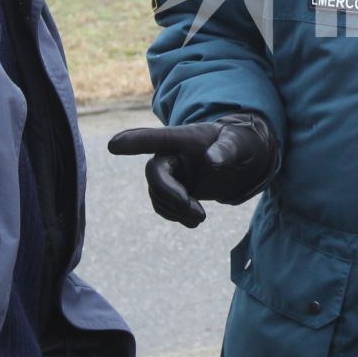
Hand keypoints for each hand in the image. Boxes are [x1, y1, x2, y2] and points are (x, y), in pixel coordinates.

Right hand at [107, 113, 276, 226]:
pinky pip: (162, 206)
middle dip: (172, 197)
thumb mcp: (240, 143)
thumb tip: (212, 161)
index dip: (134, 142)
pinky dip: (175, 216)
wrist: (244, 159)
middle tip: (199, 215)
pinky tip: (194, 220)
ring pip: (157, 195)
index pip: (154, 138)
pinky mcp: (173, 188)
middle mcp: (171, 153)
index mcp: (184, 137)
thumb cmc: (242, 143)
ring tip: (200, 218)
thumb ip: (227, 150)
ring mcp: (170, 171)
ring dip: (176, 211)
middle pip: (154, 174)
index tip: (112, 146)